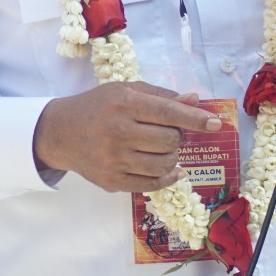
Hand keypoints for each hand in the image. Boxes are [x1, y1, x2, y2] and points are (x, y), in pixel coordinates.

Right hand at [33, 82, 220, 192]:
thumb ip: (161, 96)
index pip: (168, 113)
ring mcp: (114, 159)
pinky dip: (167, 177)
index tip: (216, 123)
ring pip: (164, 164)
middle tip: (167, 131)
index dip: (195, 119)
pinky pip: (151, 184)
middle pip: (169, 140)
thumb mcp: (125, 91)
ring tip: (163, 148)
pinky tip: (171, 169)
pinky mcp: (112, 181)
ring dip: (172, 156)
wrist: (59, 132)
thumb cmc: (97, 106)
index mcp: (123, 103)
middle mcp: (118, 131)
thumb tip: (194, 100)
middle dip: (177, 136)